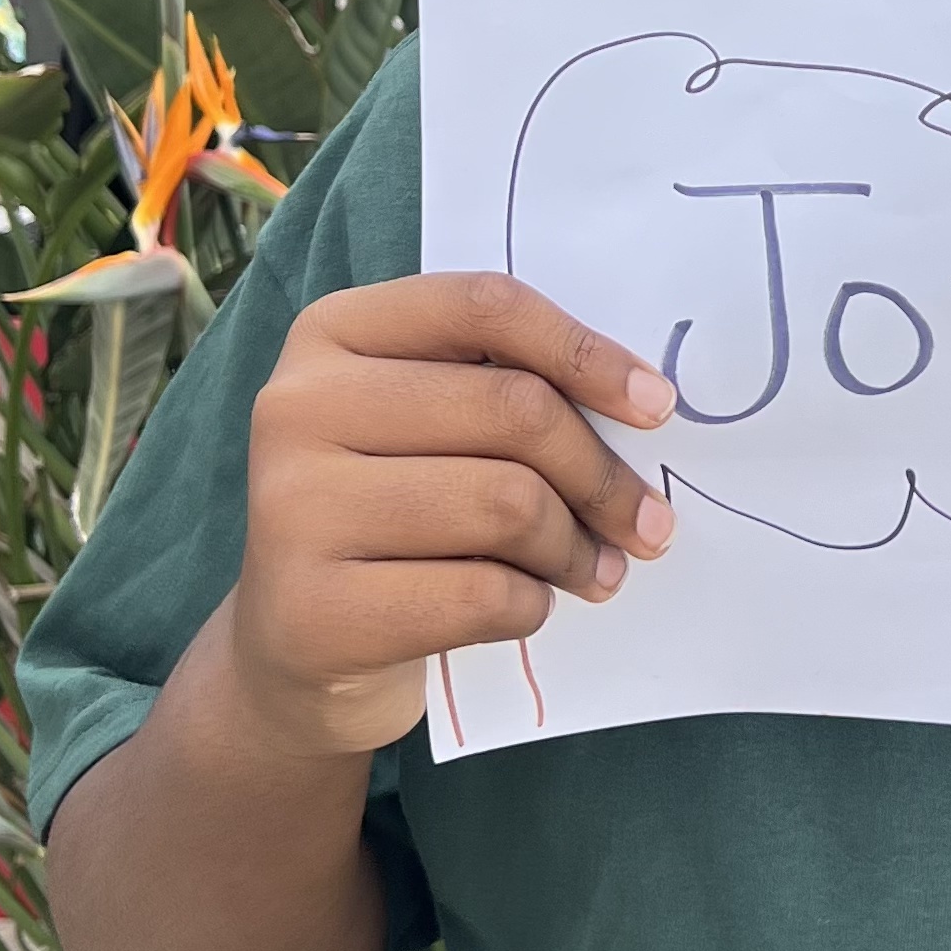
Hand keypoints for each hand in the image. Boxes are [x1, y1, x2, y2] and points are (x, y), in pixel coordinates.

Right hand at [230, 272, 677, 758]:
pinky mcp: (313, 612)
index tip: (658, 405)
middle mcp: (297, 407)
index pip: (485, 304)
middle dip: (603, 474)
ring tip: (595, 569)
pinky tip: (529, 606)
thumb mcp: (429, 423)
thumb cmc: (396, 510)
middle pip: (513, 408)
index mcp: (334, 332)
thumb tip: (646, 402)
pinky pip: (480, 594)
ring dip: (574, 547)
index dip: (586, 351)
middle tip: (650, 522)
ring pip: (507, 503)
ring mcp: (293, 510)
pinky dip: (531, 604)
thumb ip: (505, 384)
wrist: (296, 645)